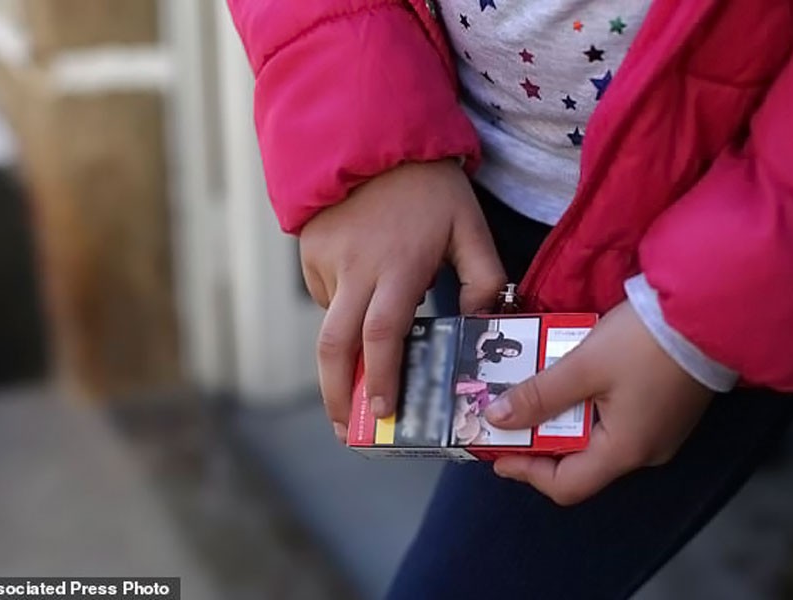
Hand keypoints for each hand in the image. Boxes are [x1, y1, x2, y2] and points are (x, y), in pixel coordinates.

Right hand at [301, 160, 504, 438]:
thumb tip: (480, 323)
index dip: (380, 377)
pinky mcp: (309, 252)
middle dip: (336, 394)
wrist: (372, 135)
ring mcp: (326, 260)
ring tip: (361, 369)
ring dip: (343, 353)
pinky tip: (361, 295)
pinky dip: (340, 310)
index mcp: (399, 265)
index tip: (383, 412)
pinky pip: (323, 296)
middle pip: (334, 346)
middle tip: (346, 428)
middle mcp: (356, 269)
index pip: (383, 333)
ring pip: (329, 324)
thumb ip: (483, 277)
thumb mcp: (469, 226)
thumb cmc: (428, 186)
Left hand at [485, 301, 713, 504]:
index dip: (526, 471)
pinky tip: (568, 376)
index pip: (566, 485)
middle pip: (579, 460)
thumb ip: (539, 394)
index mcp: (625, 451)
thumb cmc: (647, 341)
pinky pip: (614, 415)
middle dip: (539, 439)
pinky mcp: (665, 406)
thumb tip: (498, 419)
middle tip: (508, 415)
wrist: (710, 308)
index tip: (496, 451)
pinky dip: (585, 402)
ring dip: (560, 416)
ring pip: (595, 434)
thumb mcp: (583, 365)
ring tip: (531, 390)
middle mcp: (645, 450)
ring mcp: (659, 429)